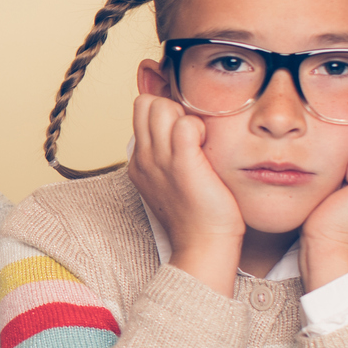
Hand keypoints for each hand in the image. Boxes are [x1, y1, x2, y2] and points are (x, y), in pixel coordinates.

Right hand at [128, 94, 243, 296]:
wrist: (203, 245)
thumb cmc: (197, 215)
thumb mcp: (171, 181)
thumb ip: (168, 154)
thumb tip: (180, 133)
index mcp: (139, 161)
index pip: (141, 111)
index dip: (163, 112)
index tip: (182, 131)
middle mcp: (144, 158)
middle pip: (146, 102)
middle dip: (171, 107)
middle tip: (190, 132)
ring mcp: (160, 160)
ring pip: (161, 106)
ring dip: (184, 114)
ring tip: (199, 139)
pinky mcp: (182, 163)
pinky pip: (185, 124)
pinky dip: (199, 126)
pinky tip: (208, 144)